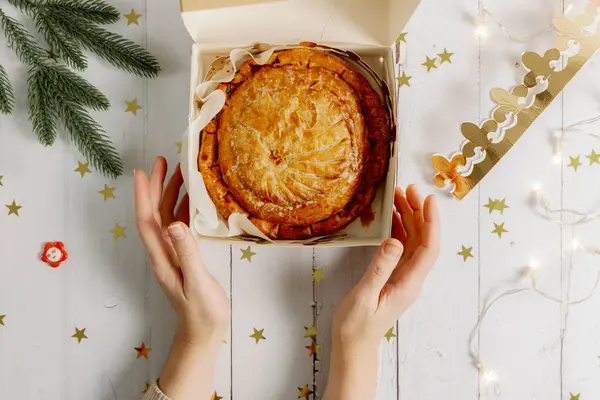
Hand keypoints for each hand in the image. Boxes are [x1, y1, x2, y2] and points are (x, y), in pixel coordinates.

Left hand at [135, 157, 228, 399]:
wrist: (203, 332)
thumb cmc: (202, 312)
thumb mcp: (196, 283)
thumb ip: (187, 254)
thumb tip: (175, 223)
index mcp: (162, 257)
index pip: (147, 220)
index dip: (143, 195)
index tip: (142, 171)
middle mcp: (163, 252)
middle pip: (154, 213)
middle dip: (155, 186)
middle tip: (163, 160)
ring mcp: (172, 253)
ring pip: (166, 217)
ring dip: (169, 193)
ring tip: (179, 172)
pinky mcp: (183, 256)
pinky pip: (179, 225)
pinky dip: (183, 208)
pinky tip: (192, 198)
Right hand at [324, 185, 439, 399]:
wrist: (354, 346)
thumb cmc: (356, 326)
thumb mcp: (364, 297)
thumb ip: (379, 269)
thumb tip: (394, 241)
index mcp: (409, 283)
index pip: (429, 248)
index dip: (431, 222)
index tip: (427, 198)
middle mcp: (411, 278)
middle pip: (423, 240)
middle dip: (419, 212)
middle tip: (408, 188)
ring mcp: (404, 277)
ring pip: (413, 242)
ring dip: (409, 218)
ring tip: (398, 196)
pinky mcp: (394, 277)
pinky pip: (401, 248)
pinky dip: (398, 230)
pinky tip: (390, 218)